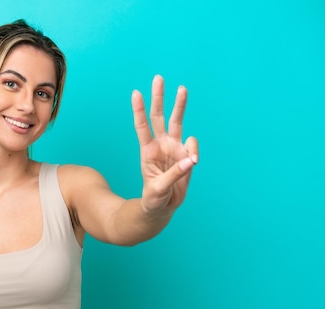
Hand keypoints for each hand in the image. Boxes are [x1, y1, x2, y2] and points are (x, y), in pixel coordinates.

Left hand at [131, 75, 198, 214]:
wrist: (162, 208)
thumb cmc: (154, 199)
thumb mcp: (159, 189)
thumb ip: (174, 175)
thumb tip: (190, 161)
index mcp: (147, 151)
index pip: (142, 126)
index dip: (139, 110)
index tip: (136, 93)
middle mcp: (160, 145)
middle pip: (158, 116)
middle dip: (158, 97)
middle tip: (158, 78)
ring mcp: (173, 148)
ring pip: (177, 121)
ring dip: (179, 105)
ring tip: (182, 88)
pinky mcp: (186, 155)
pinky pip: (193, 146)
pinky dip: (194, 150)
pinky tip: (192, 163)